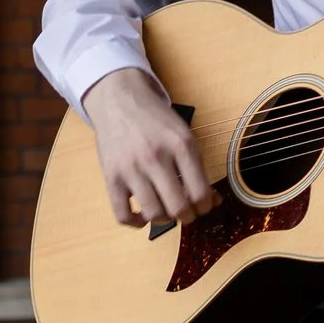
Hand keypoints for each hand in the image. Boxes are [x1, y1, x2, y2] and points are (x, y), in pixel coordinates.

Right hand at [83, 66, 220, 227]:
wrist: (119, 100)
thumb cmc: (155, 120)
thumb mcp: (183, 135)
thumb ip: (198, 167)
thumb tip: (213, 201)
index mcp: (181, 145)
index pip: (200, 193)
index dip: (206, 206)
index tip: (203, 206)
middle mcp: (156, 157)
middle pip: (179, 208)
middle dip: (187, 217)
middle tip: (186, 212)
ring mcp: (131, 168)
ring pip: (153, 214)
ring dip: (164, 220)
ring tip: (166, 212)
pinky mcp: (111, 177)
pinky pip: (122, 214)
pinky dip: (135, 222)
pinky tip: (142, 216)